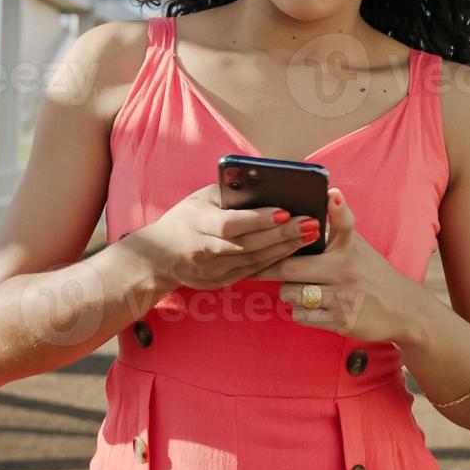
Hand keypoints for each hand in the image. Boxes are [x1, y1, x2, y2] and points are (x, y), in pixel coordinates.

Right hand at [120, 182, 321, 291]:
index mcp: (196, 225)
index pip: (231, 224)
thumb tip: (265, 186)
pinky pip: (252, 271)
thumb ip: (229, 194)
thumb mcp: (199, 200)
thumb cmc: (184, 219)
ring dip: (285, 248)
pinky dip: (274, 260)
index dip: (259, 220)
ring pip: (255, 261)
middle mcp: (203, 251)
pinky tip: (294, 249)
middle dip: (283, 234)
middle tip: (311, 223)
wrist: (158, 257)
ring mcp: (212, 271)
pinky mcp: (220, 282)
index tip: (285, 212)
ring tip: (310, 234)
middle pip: (249, 244)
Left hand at [249, 187, 431, 343]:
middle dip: (273, 268)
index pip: (343, 222)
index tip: (333, 195)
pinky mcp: (341, 322)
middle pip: (290, 268)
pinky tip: (311, 306)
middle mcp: (347, 270)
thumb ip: (336, 225)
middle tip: (265, 266)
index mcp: (349, 247)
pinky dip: (300, 312)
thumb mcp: (357, 246)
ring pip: (291, 294)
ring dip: (289, 292)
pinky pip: (301, 316)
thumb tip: (324, 196)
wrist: (404, 310)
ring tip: (298, 288)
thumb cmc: (371, 272)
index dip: (337, 207)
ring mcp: (344, 298)